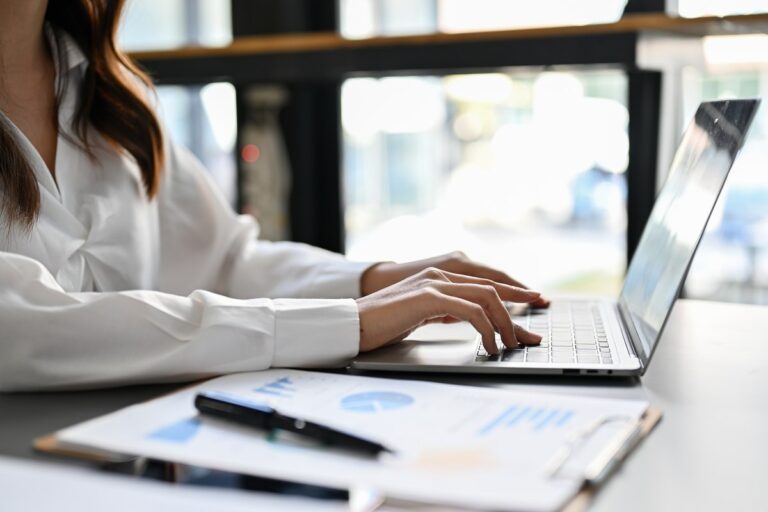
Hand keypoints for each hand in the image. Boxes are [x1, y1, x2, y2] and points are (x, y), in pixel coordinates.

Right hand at [356, 267, 542, 353]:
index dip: (512, 295)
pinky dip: (486, 328)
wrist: (351, 323)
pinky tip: (489, 344)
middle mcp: (439, 274)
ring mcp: (434, 283)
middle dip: (517, 312)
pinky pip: (471, 310)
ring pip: (486, 297)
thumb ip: (442, 309)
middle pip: (492, 289)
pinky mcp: (429, 296)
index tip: (534, 307)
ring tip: (511, 345)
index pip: (484, 284)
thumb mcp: (419, 314)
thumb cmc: (380, 324)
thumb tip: (470, 319)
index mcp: (438, 277)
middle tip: (532, 335)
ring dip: (505, 323)